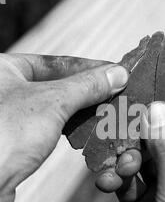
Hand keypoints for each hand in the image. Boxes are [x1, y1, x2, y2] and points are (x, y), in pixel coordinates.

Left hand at [0, 53, 127, 201]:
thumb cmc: (6, 135)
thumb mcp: (53, 102)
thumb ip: (86, 86)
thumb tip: (117, 74)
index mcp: (3, 68)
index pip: (55, 62)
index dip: (88, 67)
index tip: (114, 71)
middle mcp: (3, 88)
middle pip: (55, 84)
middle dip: (87, 90)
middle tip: (115, 93)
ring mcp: (8, 116)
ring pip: (53, 108)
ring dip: (80, 111)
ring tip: (106, 111)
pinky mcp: (13, 140)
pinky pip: (47, 127)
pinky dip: (67, 128)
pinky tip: (86, 131)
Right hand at [97, 102, 164, 201]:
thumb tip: (160, 108)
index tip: (145, 110)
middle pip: (163, 139)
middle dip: (141, 140)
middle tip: (123, 144)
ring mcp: (164, 190)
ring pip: (141, 157)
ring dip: (124, 159)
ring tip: (116, 171)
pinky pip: (125, 178)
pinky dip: (114, 177)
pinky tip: (105, 183)